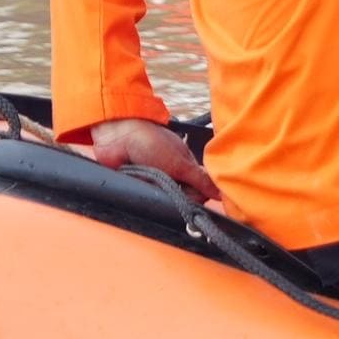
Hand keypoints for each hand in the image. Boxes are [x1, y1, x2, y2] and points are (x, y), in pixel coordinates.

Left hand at [79, 117, 218, 206]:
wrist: (118, 138)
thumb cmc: (151, 142)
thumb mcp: (180, 162)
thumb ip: (200, 179)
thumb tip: (220, 193)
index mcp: (186, 167)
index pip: (199, 190)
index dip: (198, 196)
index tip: (195, 197)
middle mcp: (171, 176)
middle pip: (181, 198)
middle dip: (177, 196)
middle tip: (171, 185)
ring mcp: (154, 183)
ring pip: (163, 200)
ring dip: (159, 195)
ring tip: (152, 183)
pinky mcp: (138, 188)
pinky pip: (145, 200)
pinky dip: (144, 195)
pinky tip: (142, 187)